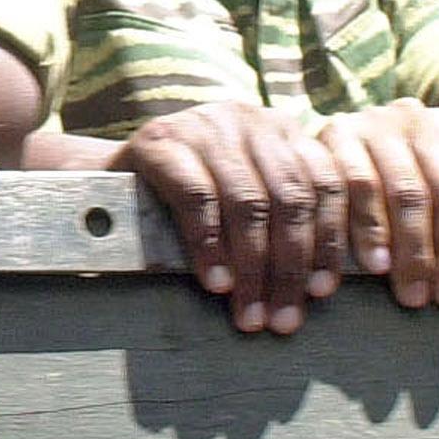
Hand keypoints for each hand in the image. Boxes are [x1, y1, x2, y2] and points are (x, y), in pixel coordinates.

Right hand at [120, 102, 344, 334]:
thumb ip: (283, 220)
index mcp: (283, 131)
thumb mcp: (247, 195)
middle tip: (285, 319)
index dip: (332, 240)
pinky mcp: (161, 140)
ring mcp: (205, 126)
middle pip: (290, 197)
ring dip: (253, 267)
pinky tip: (215, 282)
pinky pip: (197, 199)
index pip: (326, 183)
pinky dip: (210, 247)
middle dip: (291, 266)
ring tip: (250, 312)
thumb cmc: (188, 199)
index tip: (324, 292)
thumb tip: (319, 288)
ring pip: (248, 202)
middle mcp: (250, 120)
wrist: (106, 179)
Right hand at [318, 98, 438, 309]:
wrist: (328, 144)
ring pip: (402, 191)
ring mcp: (372, 125)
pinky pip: (351, 191)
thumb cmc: (395, 176)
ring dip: (411, 248)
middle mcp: (415, 120)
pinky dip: (365, 233)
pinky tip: (375, 264)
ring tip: (413, 290)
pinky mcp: (332, 138)